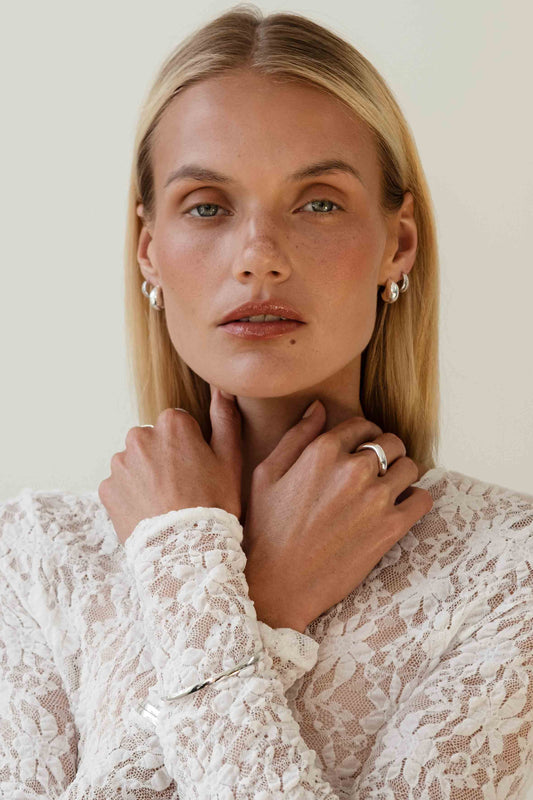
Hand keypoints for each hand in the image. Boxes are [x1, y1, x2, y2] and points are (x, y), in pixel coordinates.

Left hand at [98, 386, 242, 543]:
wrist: (187, 552)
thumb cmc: (214, 504)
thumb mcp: (229, 459)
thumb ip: (225, 418)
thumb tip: (222, 388)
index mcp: (171, 424)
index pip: (178, 424)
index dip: (190, 446)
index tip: (197, 468)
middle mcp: (139, 436)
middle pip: (153, 441)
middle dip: (164, 458)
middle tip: (182, 488)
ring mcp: (120, 464)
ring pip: (135, 463)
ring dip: (146, 476)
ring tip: (165, 503)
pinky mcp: (107, 489)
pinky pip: (120, 486)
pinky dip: (131, 496)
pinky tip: (150, 512)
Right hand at [243, 401, 433, 631]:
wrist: (278, 585)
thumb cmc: (266, 529)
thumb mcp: (266, 474)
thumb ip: (296, 436)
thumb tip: (319, 406)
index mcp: (323, 452)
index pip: (362, 424)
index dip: (363, 435)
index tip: (361, 450)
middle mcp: (353, 469)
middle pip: (392, 442)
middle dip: (385, 452)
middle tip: (375, 471)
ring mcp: (376, 498)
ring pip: (410, 466)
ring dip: (402, 474)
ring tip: (387, 489)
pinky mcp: (391, 528)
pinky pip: (422, 498)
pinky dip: (415, 499)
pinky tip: (399, 508)